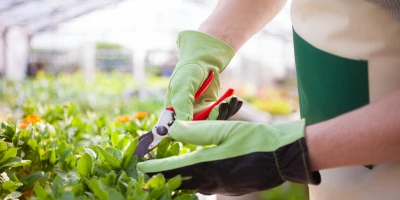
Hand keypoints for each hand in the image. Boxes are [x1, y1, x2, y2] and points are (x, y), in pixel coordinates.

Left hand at [137, 119, 320, 194]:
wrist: (284, 156)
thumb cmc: (257, 140)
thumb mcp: (225, 130)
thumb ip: (197, 131)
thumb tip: (171, 130)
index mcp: (209, 164)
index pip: (175, 168)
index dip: (155, 167)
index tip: (140, 166)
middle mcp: (213, 179)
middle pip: (180, 179)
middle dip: (163, 175)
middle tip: (147, 171)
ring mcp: (223, 186)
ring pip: (193, 184)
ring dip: (178, 179)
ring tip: (166, 173)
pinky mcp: (231, 187)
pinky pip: (206, 186)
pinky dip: (194, 180)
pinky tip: (193, 175)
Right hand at [164, 30, 234, 119]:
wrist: (202, 60)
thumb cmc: (189, 71)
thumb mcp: (183, 86)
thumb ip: (182, 104)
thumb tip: (182, 125)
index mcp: (175, 110)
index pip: (181, 126)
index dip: (193, 129)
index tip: (206, 125)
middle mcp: (187, 113)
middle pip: (201, 126)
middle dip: (214, 117)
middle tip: (222, 106)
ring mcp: (201, 112)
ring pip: (214, 120)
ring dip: (225, 111)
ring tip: (232, 100)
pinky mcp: (213, 108)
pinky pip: (222, 113)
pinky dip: (230, 108)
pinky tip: (236, 100)